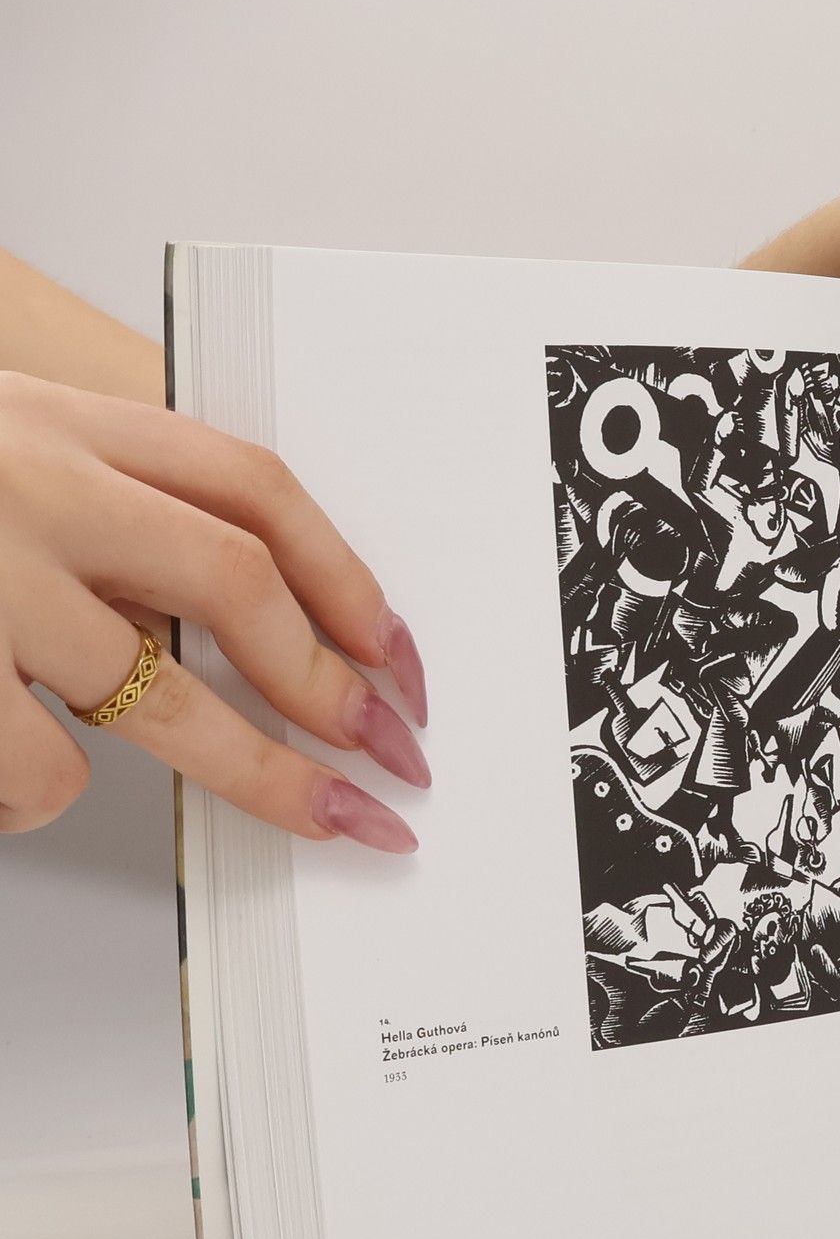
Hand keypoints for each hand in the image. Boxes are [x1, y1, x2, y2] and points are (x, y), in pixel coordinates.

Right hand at [0, 371, 427, 847]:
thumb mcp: (9, 450)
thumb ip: (117, 514)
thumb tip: (261, 633)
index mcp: (63, 424)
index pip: (251, 489)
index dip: (349, 577)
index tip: (400, 658)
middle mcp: (28, 482)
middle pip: (233, 587)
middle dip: (329, 687)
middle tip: (388, 761)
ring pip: (150, 698)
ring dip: (246, 773)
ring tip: (306, 814)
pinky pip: (34, 763)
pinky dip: (42, 794)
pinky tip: (18, 777)